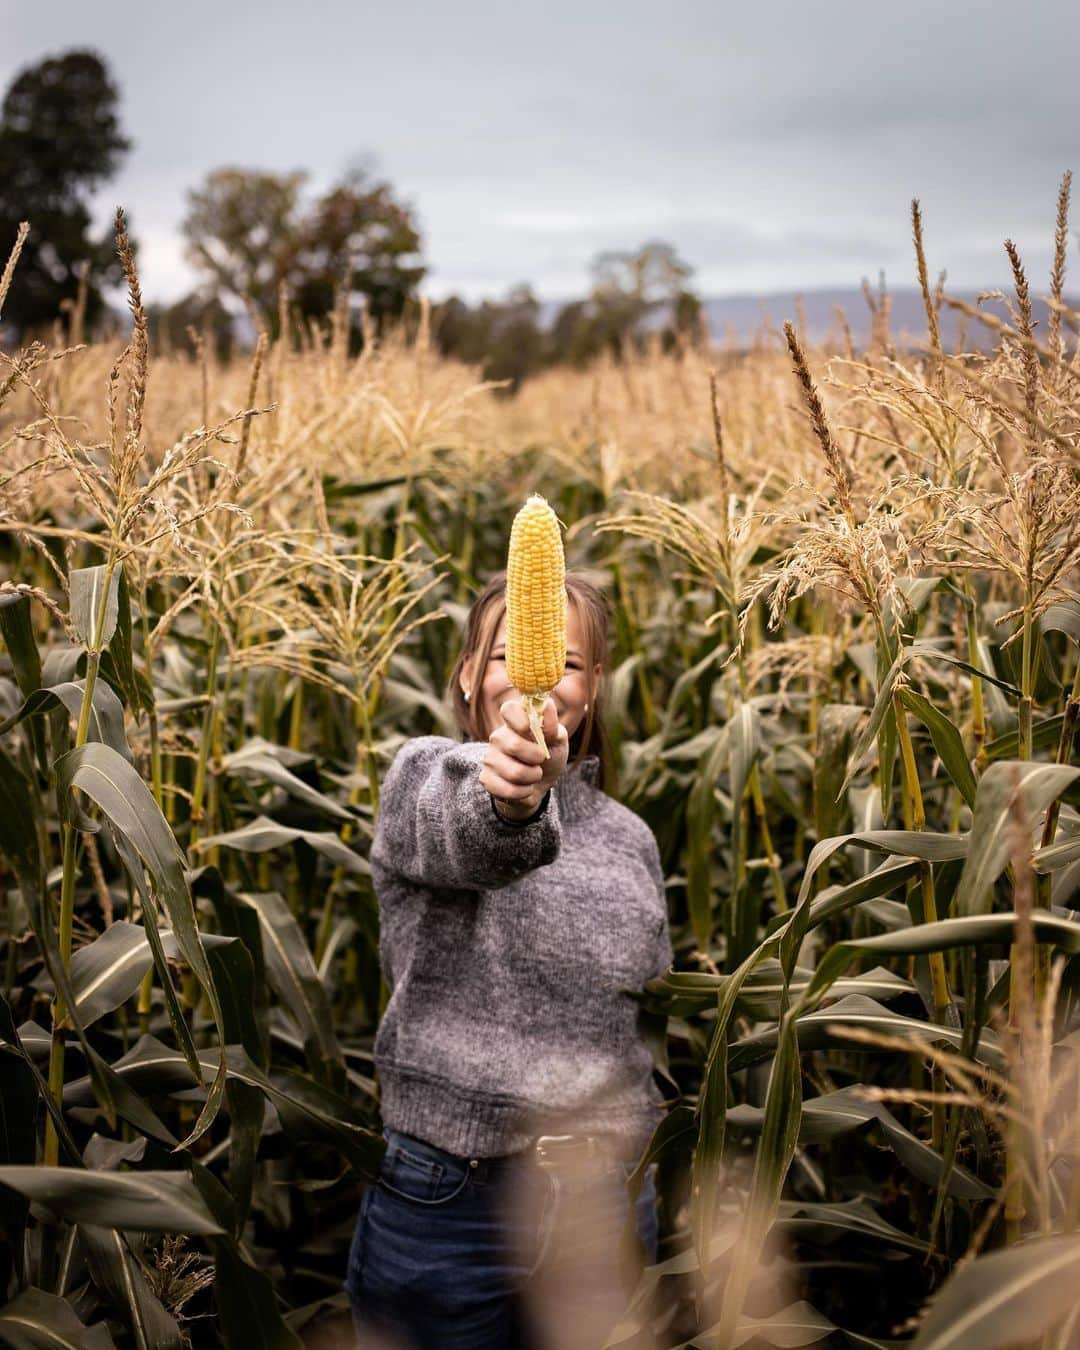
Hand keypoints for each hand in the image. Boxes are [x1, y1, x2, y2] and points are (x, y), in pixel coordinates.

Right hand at [480, 695, 568, 818]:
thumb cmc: (549, 757)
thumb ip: (552, 725)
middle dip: (537, 757)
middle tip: (541, 759)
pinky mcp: (486, 779)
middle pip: (514, 745)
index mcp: (515, 722)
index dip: (520, 719)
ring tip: (534, 774)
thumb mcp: (557, 741)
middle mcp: (498, 737)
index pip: (508, 709)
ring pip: (514, 772)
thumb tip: (547, 704)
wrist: (541, 785)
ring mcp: (490, 758)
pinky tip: (524, 787)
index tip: (531, 729)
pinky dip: (523, 792)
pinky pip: (507, 790)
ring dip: (533, 777)